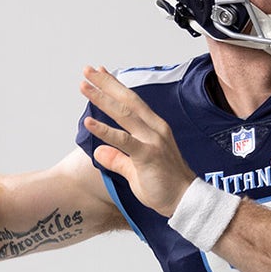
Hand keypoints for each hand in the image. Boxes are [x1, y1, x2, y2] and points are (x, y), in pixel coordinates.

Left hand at [79, 66, 195, 216]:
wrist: (186, 201)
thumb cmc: (165, 186)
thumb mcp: (136, 170)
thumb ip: (118, 159)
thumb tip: (99, 152)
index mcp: (154, 128)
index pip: (132, 101)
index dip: (115, 86)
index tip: (101, 72)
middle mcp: (154, 129)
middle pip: (127, 100)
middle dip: (106, 83)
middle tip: (88, 70)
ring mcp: (152, 140)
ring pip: (124, 113)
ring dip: (102, 98)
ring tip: (84, 86)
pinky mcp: (148, 155)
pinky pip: (123, 140)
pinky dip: (105, 130)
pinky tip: (89, 122)